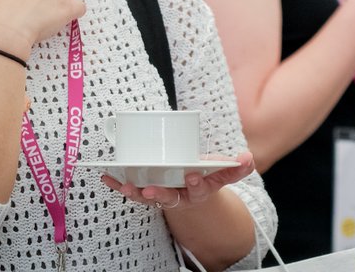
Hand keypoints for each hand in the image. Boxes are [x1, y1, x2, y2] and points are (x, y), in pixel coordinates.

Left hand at [101, 151, 255, 210]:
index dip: (196, 183)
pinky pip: (132, 191)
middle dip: (161, 193)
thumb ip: (237, 166)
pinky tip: (107, 177)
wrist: (190, 190)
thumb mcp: (223, 171)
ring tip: (128, 186)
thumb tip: (248, 158)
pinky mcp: (147, 193)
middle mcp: (180, 195)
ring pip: (149, 197)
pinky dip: (119, 185)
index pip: (199, 188)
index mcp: (199, 189)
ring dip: (136, 193)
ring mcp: (162, 195)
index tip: (193, 175)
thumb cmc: (205, 176)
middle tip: (151, 189)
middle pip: (170, 197)